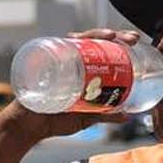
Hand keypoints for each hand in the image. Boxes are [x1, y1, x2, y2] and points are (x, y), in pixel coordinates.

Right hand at [0, 29, 141, 162]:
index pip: (102, 49)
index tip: (136, 42)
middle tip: (132, 39)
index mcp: (81, 68)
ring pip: (79, 38)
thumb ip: (106, 114)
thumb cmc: (53, 121)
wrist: (27, 128)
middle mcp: (69, 59)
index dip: (120, 42)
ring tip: (113, 36)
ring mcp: (55, 58)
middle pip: (94, 39)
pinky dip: (68, 41)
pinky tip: (80, 37)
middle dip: (115, 35)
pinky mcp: (42, 61)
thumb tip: (129, 116)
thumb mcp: (86, 117)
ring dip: (97, 33)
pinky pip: (55, 46)